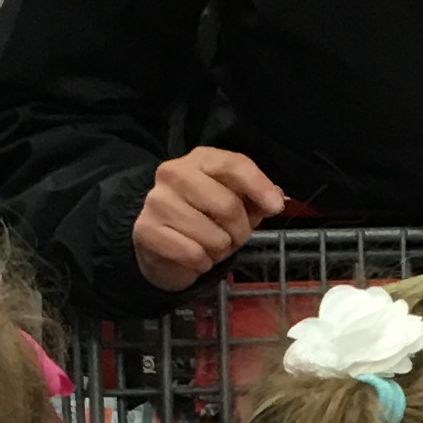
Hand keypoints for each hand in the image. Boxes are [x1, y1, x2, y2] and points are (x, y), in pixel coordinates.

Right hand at [132, 146, 285, 290]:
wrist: (161, 246)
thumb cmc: (203, 220)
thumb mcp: (234, 203)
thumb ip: (255, 198)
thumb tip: (274, 199)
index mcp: (199, 160)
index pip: (234, 164)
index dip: (259, 186)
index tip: (275, 207)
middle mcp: (174, 174)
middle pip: (228, 206)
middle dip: (240, 231)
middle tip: (233, 238)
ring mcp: (157, 202)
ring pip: (214, 237)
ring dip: (220, 251)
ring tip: (210, 246)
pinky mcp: (146, 231)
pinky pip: (194, 255)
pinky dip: (202, 263)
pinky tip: (194, 256)